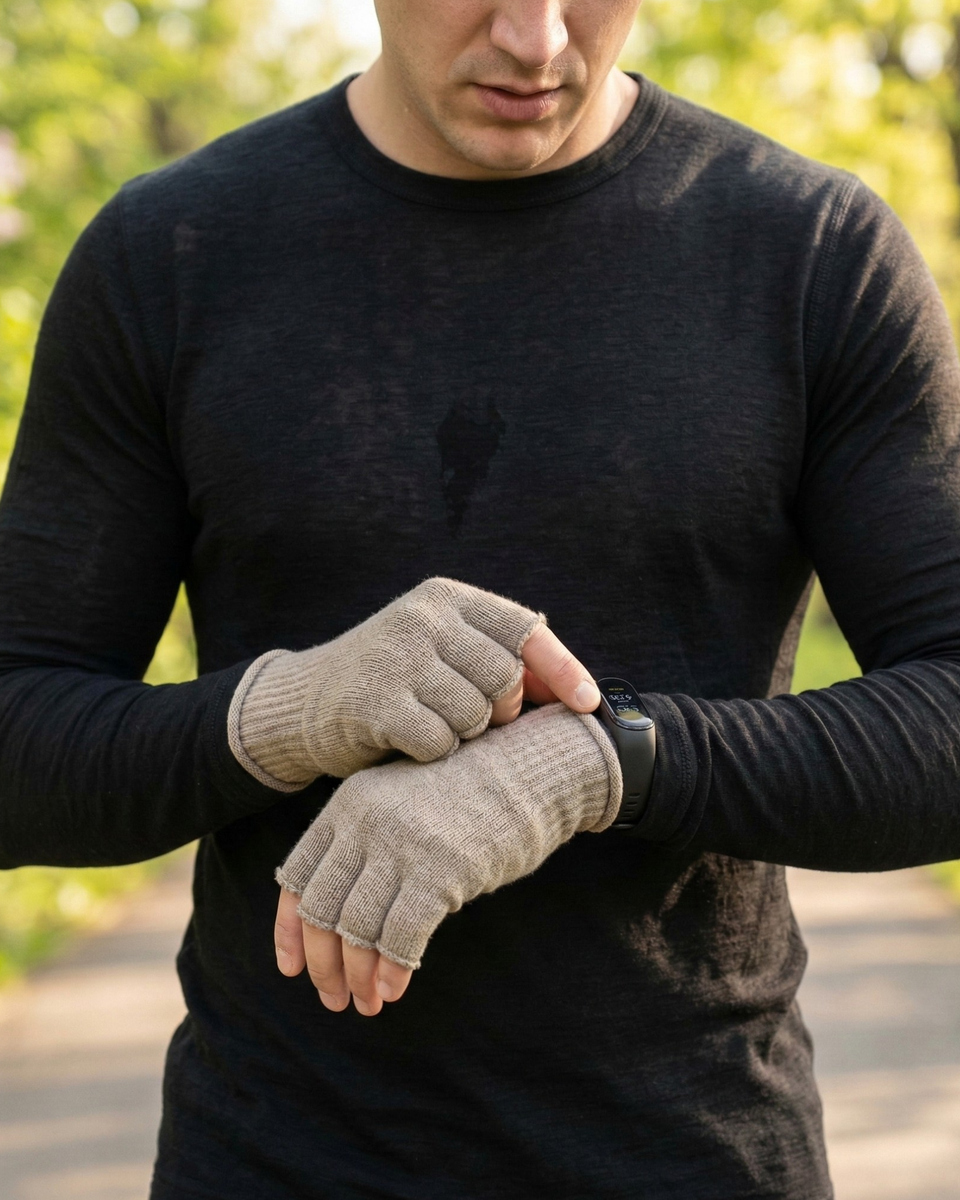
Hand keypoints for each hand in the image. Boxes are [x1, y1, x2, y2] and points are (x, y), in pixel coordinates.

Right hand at [230, 576, 601, 785]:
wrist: (305, 703)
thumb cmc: (394, 683)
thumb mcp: (443, 652)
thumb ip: (499, 661)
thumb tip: (581, 693)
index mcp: (446, 598)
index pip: (524, 629)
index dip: (563, 668)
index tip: (588, 704)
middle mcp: (423, 617)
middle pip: (505, 678)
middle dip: (500, 711)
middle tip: (472, 719)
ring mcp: (397, 656)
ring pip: (476, 713)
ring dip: (464, 735)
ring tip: (433, 724)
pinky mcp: (375, 700)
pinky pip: (440, 742)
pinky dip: (433, 754)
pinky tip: (408, 743)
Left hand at [273, 704, 621, 1011]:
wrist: (528, 767)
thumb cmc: (468, 792)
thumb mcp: (401, 804)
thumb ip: (365, 845)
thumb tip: (335, 921)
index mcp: (348, 803)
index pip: (297, 876)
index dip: (290, 931)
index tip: (293, 969)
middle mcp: (365, 821)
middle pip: (322, 908)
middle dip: (323, 964)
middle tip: (333, 1000)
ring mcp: (401, 845)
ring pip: (357, 929)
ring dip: (358, 977)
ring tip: (367, 1004)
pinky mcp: (439, 871)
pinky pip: (401, 936)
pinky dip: (393, 971)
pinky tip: (395, 992)